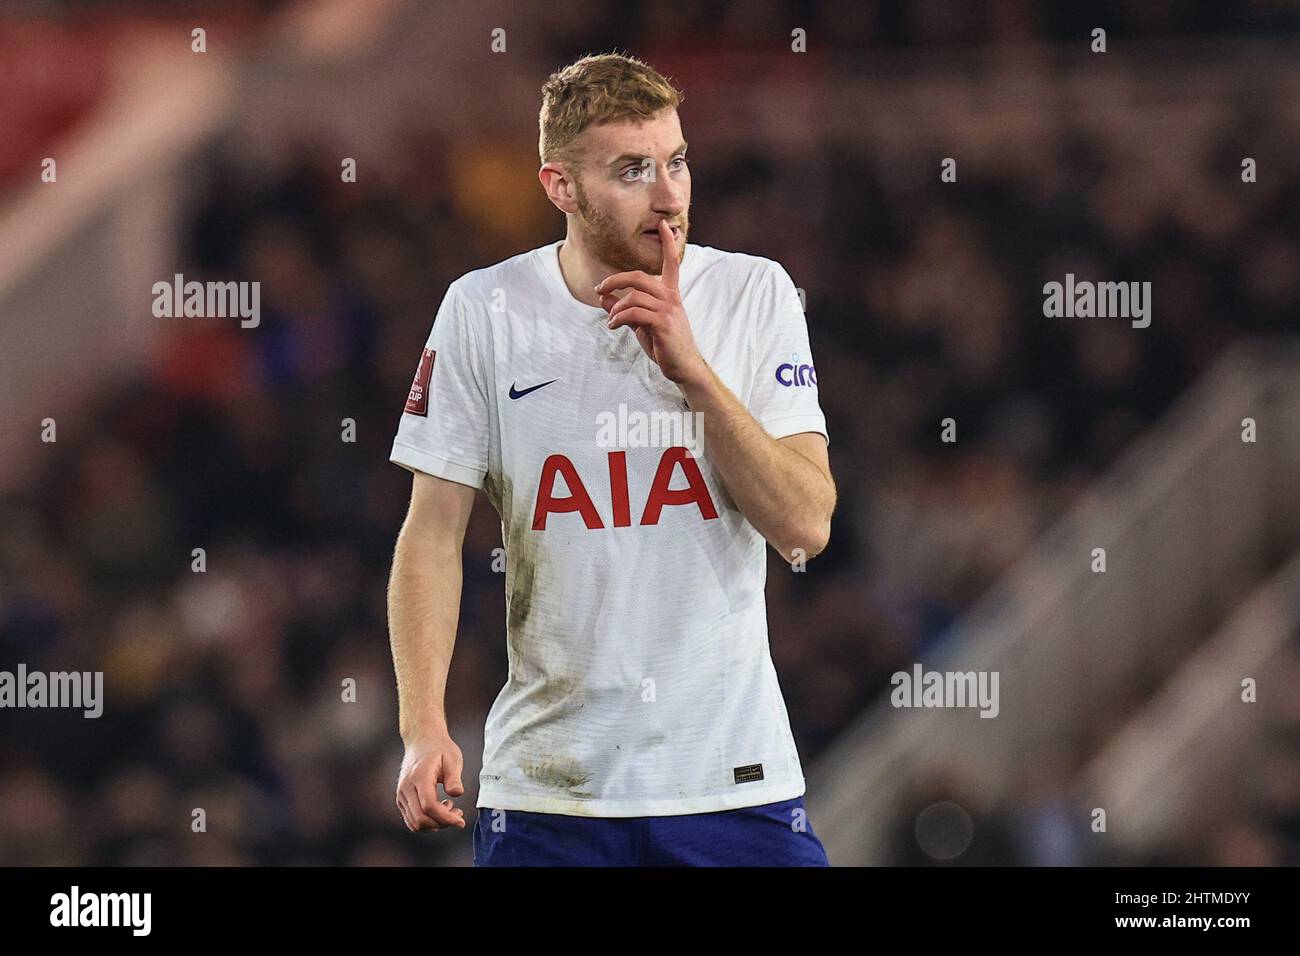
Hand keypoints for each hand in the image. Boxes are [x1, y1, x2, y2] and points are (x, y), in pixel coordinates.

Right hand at [395, 731, 466, 831]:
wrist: (421, 740)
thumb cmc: (439, 748)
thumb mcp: (452, 758)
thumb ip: (454, 777)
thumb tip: (457, 793)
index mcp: (419, 776)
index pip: (429, 806)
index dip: (445, 818)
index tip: (461, 821)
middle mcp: (406, 788)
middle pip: (421, 819)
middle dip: (442, 823)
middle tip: (458, 815)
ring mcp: (401, 795)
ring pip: (415, 823)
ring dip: (435, 824)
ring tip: (450, 811)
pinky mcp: (402, 799)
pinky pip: (412, 819)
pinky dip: (427, 822)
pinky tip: (439, 810)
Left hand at [596, 220, 706, 385]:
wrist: (684, 367)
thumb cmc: (665, 345)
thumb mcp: (642, 325)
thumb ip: (625, 309)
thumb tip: (603, 298)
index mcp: (670, 294)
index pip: (672, 263)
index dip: (668, 243)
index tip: (665, 224)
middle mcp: (671, 298)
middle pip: (640, 276)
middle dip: (615, 280)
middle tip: (599, 289)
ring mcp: (668, 310)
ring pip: (633, 296)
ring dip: (616, 308)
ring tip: (611, 320)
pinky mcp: (663, 324)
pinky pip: (634, 312)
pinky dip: (619, 317)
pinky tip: (614, 325)